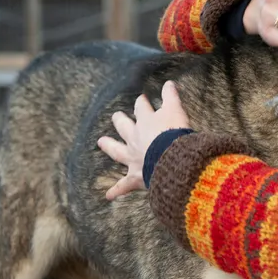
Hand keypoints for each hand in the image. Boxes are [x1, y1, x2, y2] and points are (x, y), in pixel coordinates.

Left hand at [99, 81, 190, 199]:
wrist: (172, 158)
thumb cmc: (175, 133)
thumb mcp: (176, 110)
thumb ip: (171, 96)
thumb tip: (168, 82)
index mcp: (146, 122)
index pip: (141, 108)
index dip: (141, 103)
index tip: (141, 99)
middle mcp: (136, 138)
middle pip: (125, 127)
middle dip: (120, 121)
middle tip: (116, 116)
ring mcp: (134, 157)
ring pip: (118, 152)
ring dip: (110, 147)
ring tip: (101, 142)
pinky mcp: (136, 176)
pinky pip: (124, 185)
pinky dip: (117, 191)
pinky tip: (108, 196)